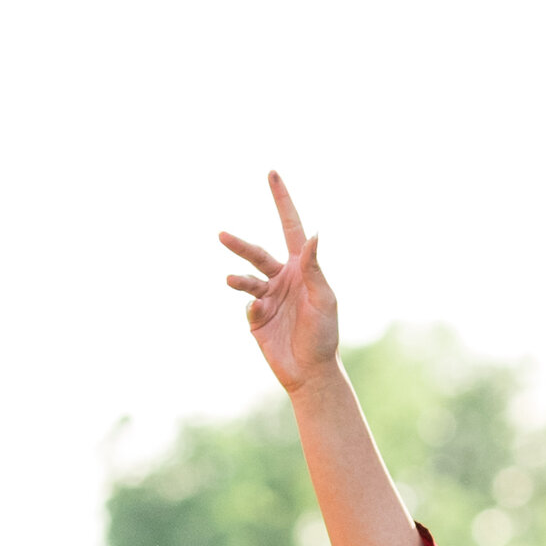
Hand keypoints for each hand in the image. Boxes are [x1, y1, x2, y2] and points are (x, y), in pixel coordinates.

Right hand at [221, 171, 341, 392]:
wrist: (310, 372)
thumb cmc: (324, 334)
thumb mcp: (324, 299)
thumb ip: (315, 268)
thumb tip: (315, 234)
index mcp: (302, 268)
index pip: (290, 227)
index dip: (282, 201)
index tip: (272, 174)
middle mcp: (283, 278)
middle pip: (257, 253)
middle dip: (239, 245)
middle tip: (221, 235)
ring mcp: (268, 297)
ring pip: (246, 279)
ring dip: (238, 279)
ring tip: (230, 281)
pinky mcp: (255, 318)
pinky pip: (248, 305)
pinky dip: (251, 309)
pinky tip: (260, 319)